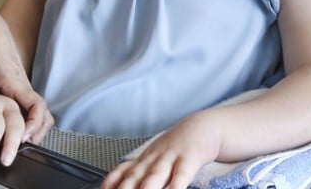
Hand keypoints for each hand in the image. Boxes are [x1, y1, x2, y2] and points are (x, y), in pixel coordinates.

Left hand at [0, 9, 53, 147]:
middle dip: (37, 133)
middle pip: (45, 114)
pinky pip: (32, 108)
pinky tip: (14, 132)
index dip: (34, 124)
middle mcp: (24, 87)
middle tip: (21, 148)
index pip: (37, 105)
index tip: (23, 137)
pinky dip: (30, 122)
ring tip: (20, 145)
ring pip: (41, 113)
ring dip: (36, 129)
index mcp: (16, 83)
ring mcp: (23, 89)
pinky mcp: (19, 89)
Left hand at [102, 113, 221, 188]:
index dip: (109, 185)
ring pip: (154, 177)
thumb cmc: (175, 148)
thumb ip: (138, 174)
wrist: (201, 127)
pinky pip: (182, 174)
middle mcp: (152, 160)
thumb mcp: (153, 159)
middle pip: (132, 179)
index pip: (119, 174)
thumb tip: (119, 186)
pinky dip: (176, 185)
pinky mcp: (189, 158)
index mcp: (142, 161)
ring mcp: (169, 158)